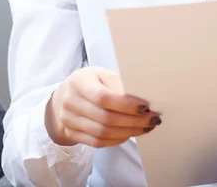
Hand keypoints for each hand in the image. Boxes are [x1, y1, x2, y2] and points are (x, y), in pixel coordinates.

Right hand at [45, 67, 161, 147]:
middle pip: (105, 118)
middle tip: (152, 119)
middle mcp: (70, 102)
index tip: (146, 106)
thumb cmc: (90, 82)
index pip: (104, 98)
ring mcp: (69, 121)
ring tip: (145, 127)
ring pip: (102, 133)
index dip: (126, 104)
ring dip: (128, 132)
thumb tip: (141, 96)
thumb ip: (118, 83)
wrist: (64, 96)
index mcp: (79, 82)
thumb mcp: (102, 74)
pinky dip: (117, 140)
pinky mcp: (72, 134)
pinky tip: (130, 133)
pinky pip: (97, 142)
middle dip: (133, 121)